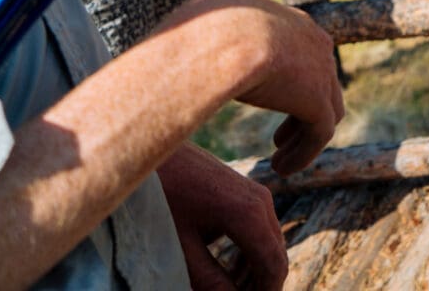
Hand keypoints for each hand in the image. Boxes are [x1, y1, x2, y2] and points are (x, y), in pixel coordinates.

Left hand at [158, 144, 286, 290]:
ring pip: (269, 242)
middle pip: (276, 255)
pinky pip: (259, 228)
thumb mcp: (181, 247)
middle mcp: (261, 201)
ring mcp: (256, 193)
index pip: (273, 266)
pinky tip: (229, 270)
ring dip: (255, 271)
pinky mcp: (245, 190)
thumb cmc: (161, 199)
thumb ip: (209, 280)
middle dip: (261, 285)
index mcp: (248, 215)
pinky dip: (250, 253)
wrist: (152, 151)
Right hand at [162, 0, 344, 175]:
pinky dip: (304, 154)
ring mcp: (321, 71)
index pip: (299, 51)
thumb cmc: (198, 32)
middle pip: (319, 80)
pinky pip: (320, 133)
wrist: (221, 39)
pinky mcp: (318, 101)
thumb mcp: (197, 24)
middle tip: (280, 138)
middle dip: (302, 109)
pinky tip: (283, 170)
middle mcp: (312, 42)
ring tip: (280, 162)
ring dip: (302, 138)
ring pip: (324, 111)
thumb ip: (196, 35)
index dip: (286, 80)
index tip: (270, 99)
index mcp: (287, 21)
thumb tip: (172, 39)